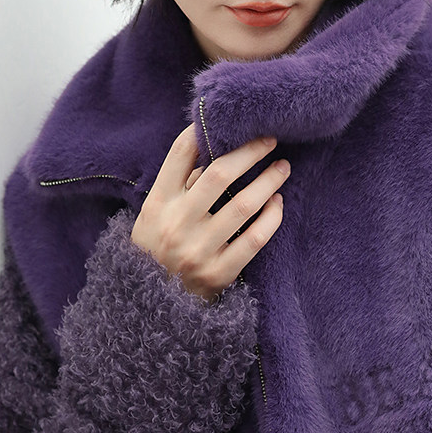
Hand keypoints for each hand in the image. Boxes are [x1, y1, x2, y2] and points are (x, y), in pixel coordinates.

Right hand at [131, 123, 289, 301]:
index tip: (231, 122)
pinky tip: (278, 203)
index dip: (205, 131)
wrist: (149, 309)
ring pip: (244, 204)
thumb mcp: (153, 218)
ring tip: (282, 168)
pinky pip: (255, 239)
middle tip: (270, 140)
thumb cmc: (155, 253)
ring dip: (269, 181)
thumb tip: (213, 150)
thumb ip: (178, 186)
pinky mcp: (219, 274)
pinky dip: (271, 217)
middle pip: (220, 173)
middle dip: (250, 152)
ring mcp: (199, 250)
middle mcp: (177, 224)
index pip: (180, 154)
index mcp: (157, 204)